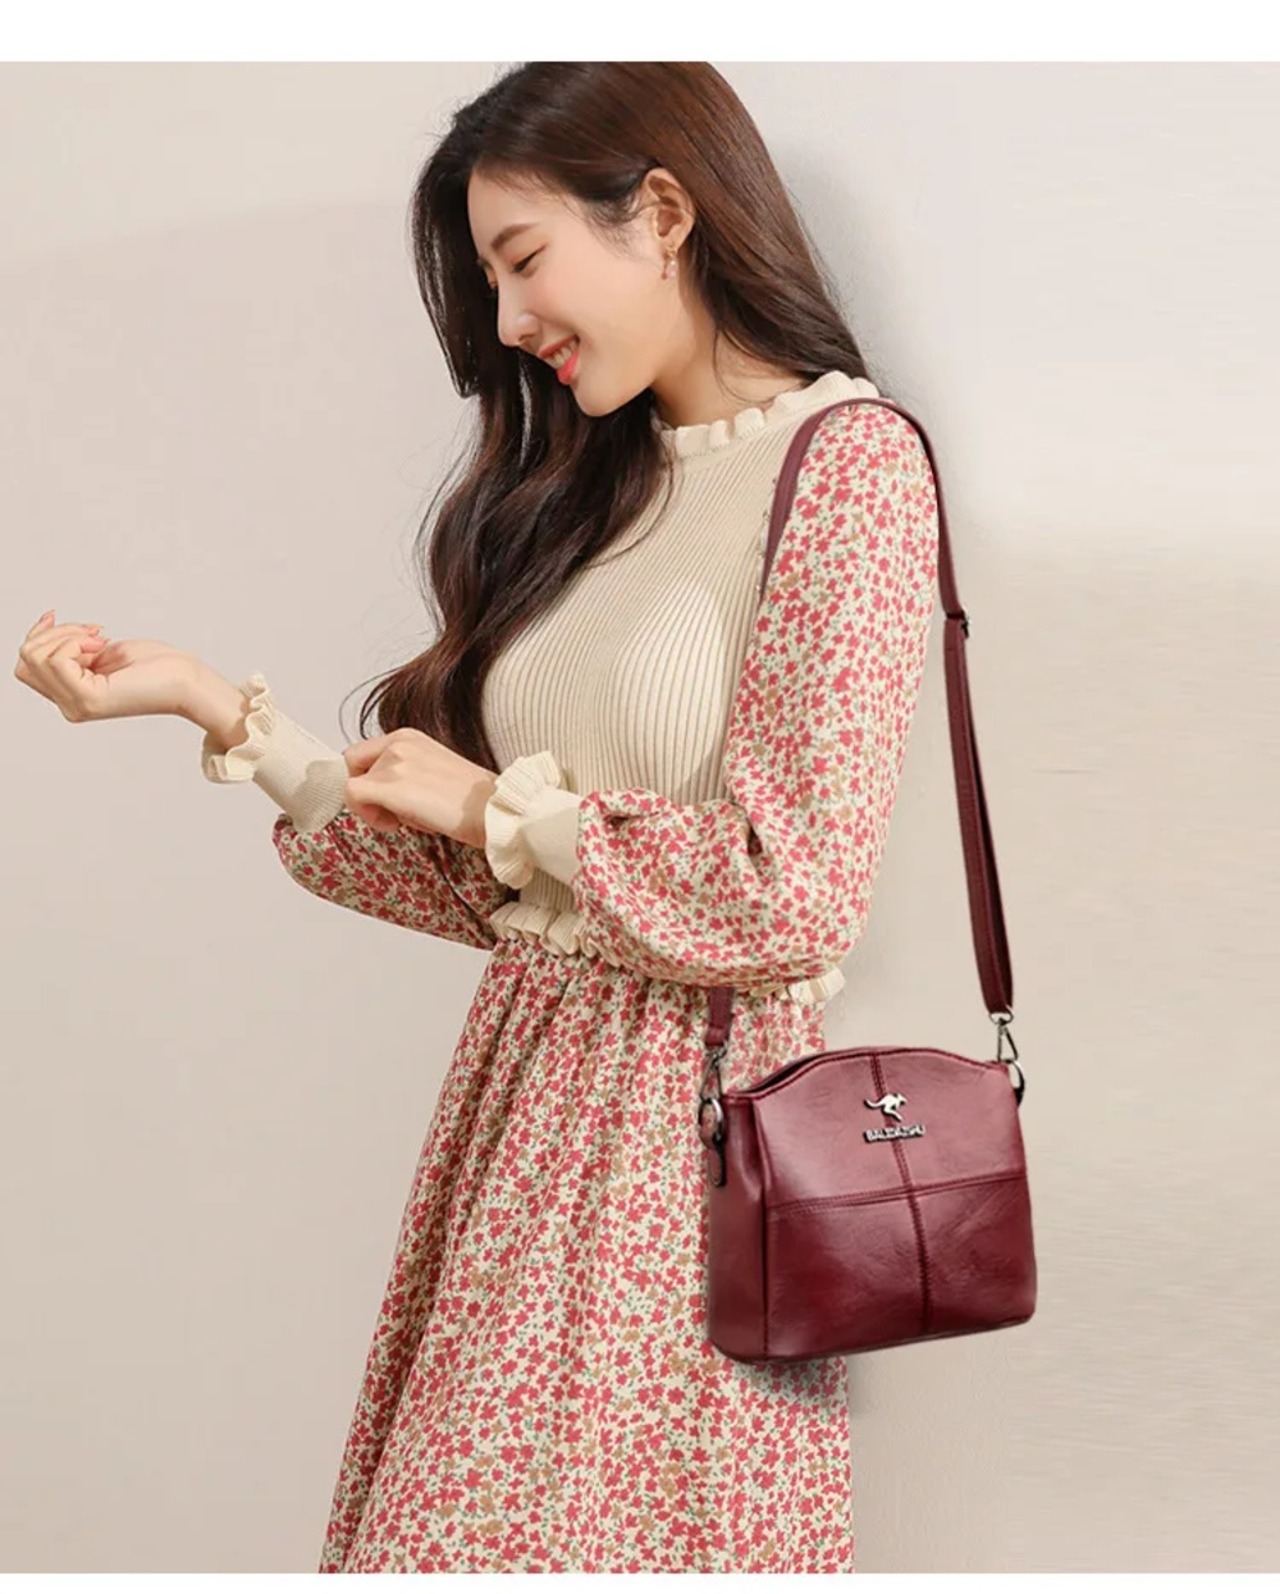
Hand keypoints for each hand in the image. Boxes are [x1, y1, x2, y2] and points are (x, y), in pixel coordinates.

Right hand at [13, 609, 200, 721]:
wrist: (187, 681)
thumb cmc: (156, 666)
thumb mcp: (101, 652)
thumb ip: (70, 651)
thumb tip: (43, 632)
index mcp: (71, 696)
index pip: (27, 666)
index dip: (42, 635)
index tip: (78, 626)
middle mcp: (69, 706)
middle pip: (26, 659)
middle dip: (54, 633)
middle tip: (94, 634)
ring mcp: (77, 706)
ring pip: (35, 657)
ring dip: (66, 635)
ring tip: (99, 640)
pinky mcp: (88, 700)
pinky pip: (56, 659)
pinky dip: (75, 642)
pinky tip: (101, 647)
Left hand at [342, 727, 497, 847]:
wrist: (494, 809)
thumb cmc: (473, 800)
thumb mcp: (433, 771)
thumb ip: (405, 771)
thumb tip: (382, 793)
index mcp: (409, 736)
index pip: (364, 753)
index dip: (369, 778)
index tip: (389, 800)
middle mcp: (398, 742)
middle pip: (353, 764)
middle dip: (366, 790)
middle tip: (393, 811)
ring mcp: (394, 761)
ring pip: (354, 784)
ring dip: (373, 808)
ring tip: (407, 818)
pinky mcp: (390, 785)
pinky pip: (352, 796)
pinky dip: (368, 816)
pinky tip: (397, 824)